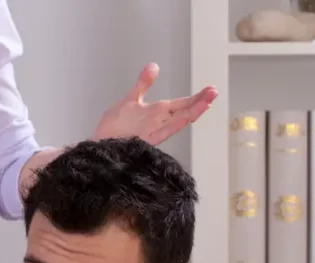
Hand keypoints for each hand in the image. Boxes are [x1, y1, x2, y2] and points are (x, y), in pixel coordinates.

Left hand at [93, 63, 216, 144]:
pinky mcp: (145, 140)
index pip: (180, 104)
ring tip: (207, 102)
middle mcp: (157, 122)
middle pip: (183, 111)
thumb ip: (144, 83)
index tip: (211, 90)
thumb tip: (154, 66)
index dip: (196, 98)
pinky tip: (186, 118)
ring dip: (192, 112)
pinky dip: (174, 125)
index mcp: (156, 113)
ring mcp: (152, 131)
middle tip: (214, 92)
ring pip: (177, 121)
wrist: (101, 145)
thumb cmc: (114, 126)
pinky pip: (162, 132)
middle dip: (199, 102)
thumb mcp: (131, 99)